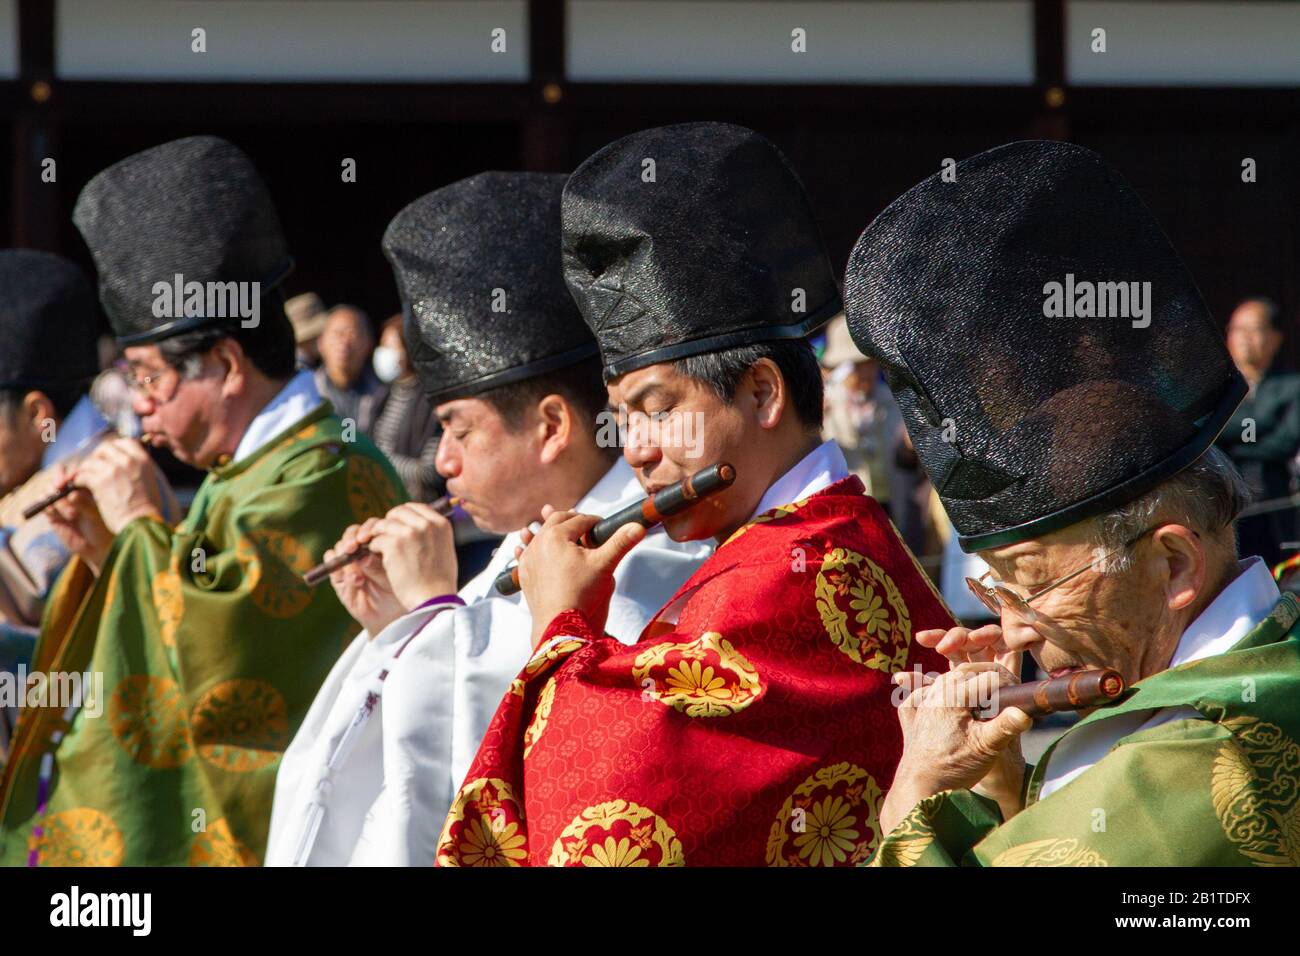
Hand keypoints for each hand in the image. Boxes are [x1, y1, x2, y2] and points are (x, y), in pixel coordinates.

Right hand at [44, 463, 114, 575]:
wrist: (101, 547)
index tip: (70, 479)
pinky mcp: (53, 513)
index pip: (76, 469)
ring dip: (58, 500)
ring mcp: (62, 500)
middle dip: (58, 481)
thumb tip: (71, 495)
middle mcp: (74, 488)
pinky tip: (62, 517)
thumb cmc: (107, 526)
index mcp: (90, 482)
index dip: (70, 472)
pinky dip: (50, 508)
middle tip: (60, 489)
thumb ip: (86, 503)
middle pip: (59, 475)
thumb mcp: (99, 513)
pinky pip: (46, 505)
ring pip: (50, 490)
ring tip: (73, 515)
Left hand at [72, 437, 163, 534]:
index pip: (125, 442)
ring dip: (85, 471)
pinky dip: (79, 481)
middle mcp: (128, 461)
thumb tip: (126, 464)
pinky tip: (81, 488)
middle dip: (96, 457)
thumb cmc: (146, 509)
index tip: (108, 457)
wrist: (142, 524)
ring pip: (90, 462)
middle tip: (93, 469)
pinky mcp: (99, 482)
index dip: (114, 448)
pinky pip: (82, 475)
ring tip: (84, 481)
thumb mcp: (149, 482)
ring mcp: (113, 470)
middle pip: (104, 448)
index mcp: (143, 460)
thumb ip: (138, 469)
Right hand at [327, 518, 407, 634]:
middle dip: (351, 539)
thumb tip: (363, 556)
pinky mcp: (338, 576)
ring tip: (357, 576)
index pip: (371, 528)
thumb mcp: (392, 579)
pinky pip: (331, 564)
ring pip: (339, 548)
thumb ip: (378, 567)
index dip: (368, 529)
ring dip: (345, 557)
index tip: (367, 538)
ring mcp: (350, 561)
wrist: (389, 616)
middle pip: (352, 533)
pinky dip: (336, 568)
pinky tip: (352, 580)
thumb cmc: (397, 593)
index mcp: (382, 544)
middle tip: (353, 548)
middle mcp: (364, 549)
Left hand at [362, 502, 457, 612]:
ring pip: (384, 525)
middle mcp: (426, 524)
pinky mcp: (393, 544)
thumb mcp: (444, 550)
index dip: (403, 515)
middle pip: (398, 512)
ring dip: (378, 536)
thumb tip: (416, 526)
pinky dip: (373, 549)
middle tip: (384, 536)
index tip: (397, 525)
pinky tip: (378, 560)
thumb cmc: (439, 581)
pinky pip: (376, 540)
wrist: (434, 599)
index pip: (416, 507)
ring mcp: (409, 532)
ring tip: (379, 549)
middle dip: (388, 523)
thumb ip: (432, 534)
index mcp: (441, 524)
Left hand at [517, 506, 644, 648]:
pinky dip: (527, 547)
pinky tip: (522, 545)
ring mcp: (529, 558)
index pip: (580, 520)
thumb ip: (621, 543)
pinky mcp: (524, 573)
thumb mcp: (604, 565)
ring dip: (548, 529)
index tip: (602, 526)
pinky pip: (524, 554)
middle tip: (583, 521)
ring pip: (539, 535)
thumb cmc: (582, 593)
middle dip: (572, 520)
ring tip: (549, 521)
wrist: (559, 623)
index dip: (594, 521)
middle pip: (556, 521)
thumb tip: (640, 526)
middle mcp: (539, 542)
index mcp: (557, 535)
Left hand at [880, 657, 1029, 834]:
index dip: (1005, 687)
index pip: (987, 679)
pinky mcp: (908, 715)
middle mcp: (933, 693)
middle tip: (997, 699)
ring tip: (974, 703)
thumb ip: (1005, 726)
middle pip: (963, 675)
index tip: (1015, 700)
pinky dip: (931, 695)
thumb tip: (1025, 713)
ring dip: (959, 686)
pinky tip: (940, 706)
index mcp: (953, 695)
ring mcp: (917, 703)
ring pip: (942, 681)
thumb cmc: (955, 767)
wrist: (922, 788)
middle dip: (982, 683)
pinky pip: (918, 694)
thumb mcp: (986, 747)